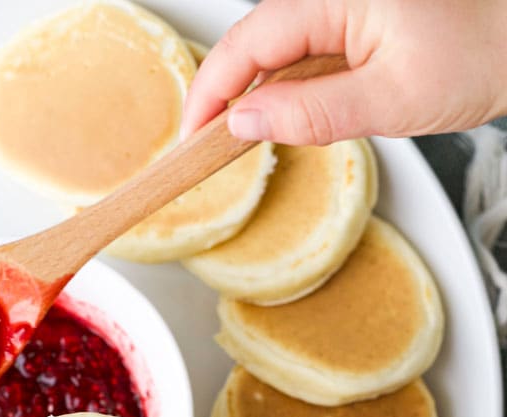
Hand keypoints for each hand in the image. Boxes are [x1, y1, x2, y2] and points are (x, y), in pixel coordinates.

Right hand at [181, 0, 506, 145]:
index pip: (246, 43)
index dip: (209, 94)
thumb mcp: (390, 100)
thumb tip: (244, 124)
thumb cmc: (481, 54)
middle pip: (253, 43)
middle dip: (224, 97)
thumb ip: (310, 114)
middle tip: (207, 151)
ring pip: (276, 49)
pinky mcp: (354, 19)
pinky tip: (286, 117)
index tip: (190, 138)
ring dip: (256, 96)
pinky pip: (304, 51)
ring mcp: (342, 4)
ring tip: (240, 142)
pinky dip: (286, 88)